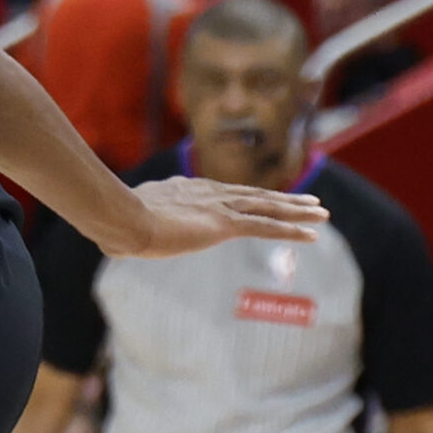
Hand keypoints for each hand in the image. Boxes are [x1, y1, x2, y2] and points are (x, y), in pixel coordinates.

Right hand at [119, 176, 326, 256]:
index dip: (249, 198)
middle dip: (283, 198)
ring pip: (267, 207)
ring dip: (296, 210)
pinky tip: (311, 234)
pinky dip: (291, 229)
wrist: (121, 217)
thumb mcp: (123, 225)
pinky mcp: (224, 224)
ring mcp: (218, 206)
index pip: (226, 194)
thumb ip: (126, 230)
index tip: (264, 200)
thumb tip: (111, 241)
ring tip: (321, 212)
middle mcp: (208, 192)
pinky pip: (266, 227)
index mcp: (186, 190)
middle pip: (254, 195)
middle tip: (310, 200)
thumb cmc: (116, 223)